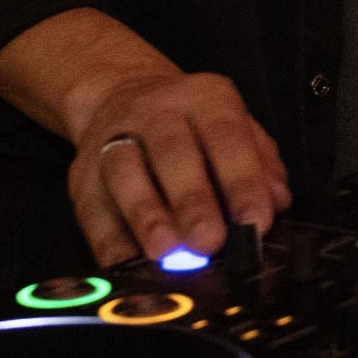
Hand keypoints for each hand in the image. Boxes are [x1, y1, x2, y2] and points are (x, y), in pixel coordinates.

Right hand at [66, 69, 290, 265]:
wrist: (120, 94)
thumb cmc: (193, 124)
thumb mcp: (236, 126)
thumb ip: (261, 162)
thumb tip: (277, 201)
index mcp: (204, 99)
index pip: (227, 137)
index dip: (242, 182)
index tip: (255, 222)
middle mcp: (155, 113)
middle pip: (172, 153)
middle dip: (192, 201)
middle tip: (209, 241)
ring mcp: (112, 140)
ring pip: (125, 173)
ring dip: (146, 216)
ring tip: (166, 251)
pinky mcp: (81, 175)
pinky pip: (92, 210)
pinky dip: (108, 241)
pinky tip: (128, 263)